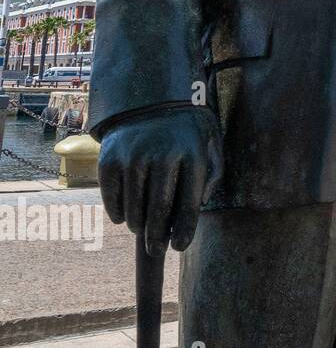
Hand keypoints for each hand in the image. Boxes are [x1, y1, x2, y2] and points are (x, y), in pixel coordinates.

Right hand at [98, 108, 223, 255]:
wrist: (149, 98)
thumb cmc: (186, 130)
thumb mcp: (210, 144)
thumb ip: (213, 173)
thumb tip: (200, 205)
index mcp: (192, 155)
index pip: (188, 204)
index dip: (184, 230)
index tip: (179, 246)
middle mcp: (161, 157)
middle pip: (158, 211)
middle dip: (158, 237)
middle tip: (157, 249)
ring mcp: (132, 158)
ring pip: (133, 208)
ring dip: (138, 225)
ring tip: (143, 229)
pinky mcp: (109, 159)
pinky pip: (111, 198)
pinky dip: (117, 212)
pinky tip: (124, 216)